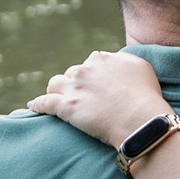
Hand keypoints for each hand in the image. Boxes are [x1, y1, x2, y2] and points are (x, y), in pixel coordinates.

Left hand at [27, 51, 171, 146]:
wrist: (141, 120)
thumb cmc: (146, 96)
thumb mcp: (141, 67)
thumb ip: (124, 60)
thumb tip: (115, 60)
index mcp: (102, 58)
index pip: (91, 62)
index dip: (94, 74)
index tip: (98, 84)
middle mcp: (85, 69)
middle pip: (73, 73)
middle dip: (77, 83)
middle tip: (84, 97)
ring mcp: (74, 88)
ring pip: (55, 84)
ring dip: (56, 90)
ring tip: (58, 98)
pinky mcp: (66, 107)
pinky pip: (45, 103)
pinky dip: (38, 104)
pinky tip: (33, 106)